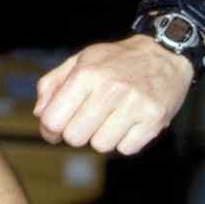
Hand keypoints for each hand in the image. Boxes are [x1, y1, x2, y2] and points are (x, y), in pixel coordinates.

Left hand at [34, 35, 191, 154]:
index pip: (54, 120)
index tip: (53, 130)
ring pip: (101, 145)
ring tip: (109, 118)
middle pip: (75, 137)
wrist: (164, 54)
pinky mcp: (155, 120)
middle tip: (84, 122)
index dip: (48, 130)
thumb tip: (40, 113)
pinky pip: (126, 149)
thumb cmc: (116, 60)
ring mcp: (135, 105)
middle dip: (75, 133)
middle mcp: (111, 89)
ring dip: (100, 137)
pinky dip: (124, 141)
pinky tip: (128, 122)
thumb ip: (53, 84)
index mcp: (87, 74)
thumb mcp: (80, 60)